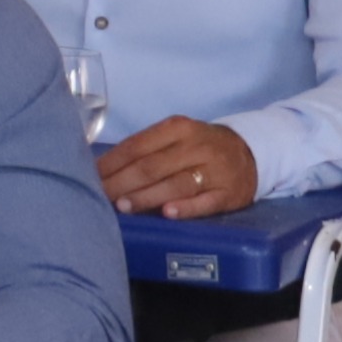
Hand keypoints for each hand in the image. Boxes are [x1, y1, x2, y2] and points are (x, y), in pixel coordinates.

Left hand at [96, 116, 259, 219]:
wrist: (251, 153)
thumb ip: (144, 150)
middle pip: (152, 166)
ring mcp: (214, 171)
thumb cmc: (198, 147)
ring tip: (123, 206)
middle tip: (100, 196)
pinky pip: (205, 202)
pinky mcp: (229, 193)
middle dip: (121, 182)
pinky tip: (168, 213)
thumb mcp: (174, 137)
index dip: (111, 163)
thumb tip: (101, 171)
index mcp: (177, 128)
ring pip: (175, 184)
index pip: (136, 146)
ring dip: (146, 196)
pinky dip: (186, 208)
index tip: (90, 177)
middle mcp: (196, 147)